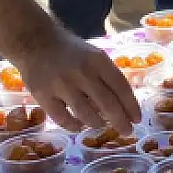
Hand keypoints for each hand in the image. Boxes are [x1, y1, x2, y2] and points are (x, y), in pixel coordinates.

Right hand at [12, 29, 139, 132]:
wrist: (35, 41)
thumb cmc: (71, 51)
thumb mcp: (94, 55)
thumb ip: (106, 77)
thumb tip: (123, 104)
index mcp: (98, 61)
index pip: (121, 87)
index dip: (131, 106)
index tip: (137, 119)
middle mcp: (83, 73)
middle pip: (107, 104)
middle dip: (120, 121)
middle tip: (127, 132)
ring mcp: (62, 85)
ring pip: (86, 114)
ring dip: (97, 123)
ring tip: (101, 125)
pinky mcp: (43, 95)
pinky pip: (62, 119)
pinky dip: (73, 126)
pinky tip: (78, 126)